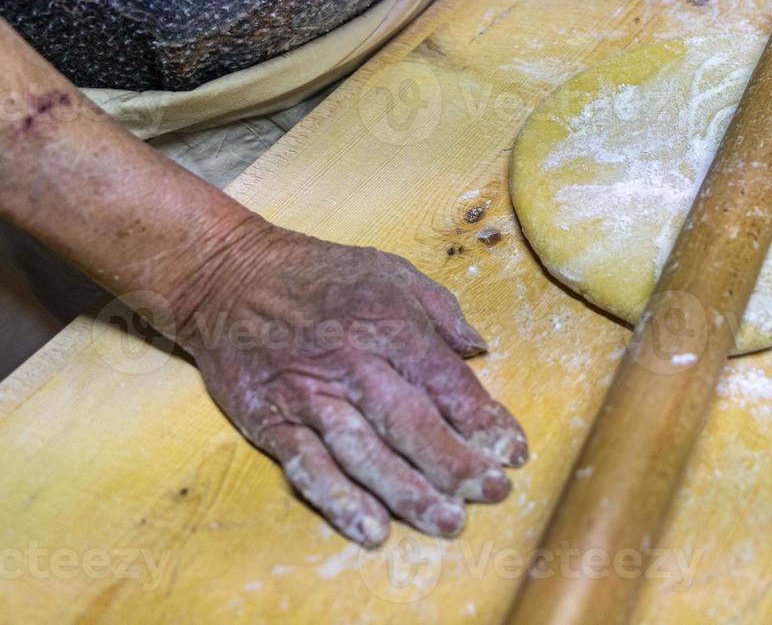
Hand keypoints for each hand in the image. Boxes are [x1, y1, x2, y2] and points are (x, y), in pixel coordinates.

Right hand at [173, 221, 527, 545]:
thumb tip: (480, 349)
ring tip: (446, 521)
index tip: (513, 452)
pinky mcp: (272, 421)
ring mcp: (311, 396)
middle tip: (493, 492)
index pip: (448, 381)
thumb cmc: (321, 274)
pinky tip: (371, 529)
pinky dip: (340, 500)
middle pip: (412, 422)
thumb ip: (441, 312)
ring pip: (365, 453)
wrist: (229, 277)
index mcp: (391, 324)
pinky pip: (308, 466)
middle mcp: (354, 363)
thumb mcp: (391, 271)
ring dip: (408, 492)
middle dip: (456, 462)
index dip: (484, 419)